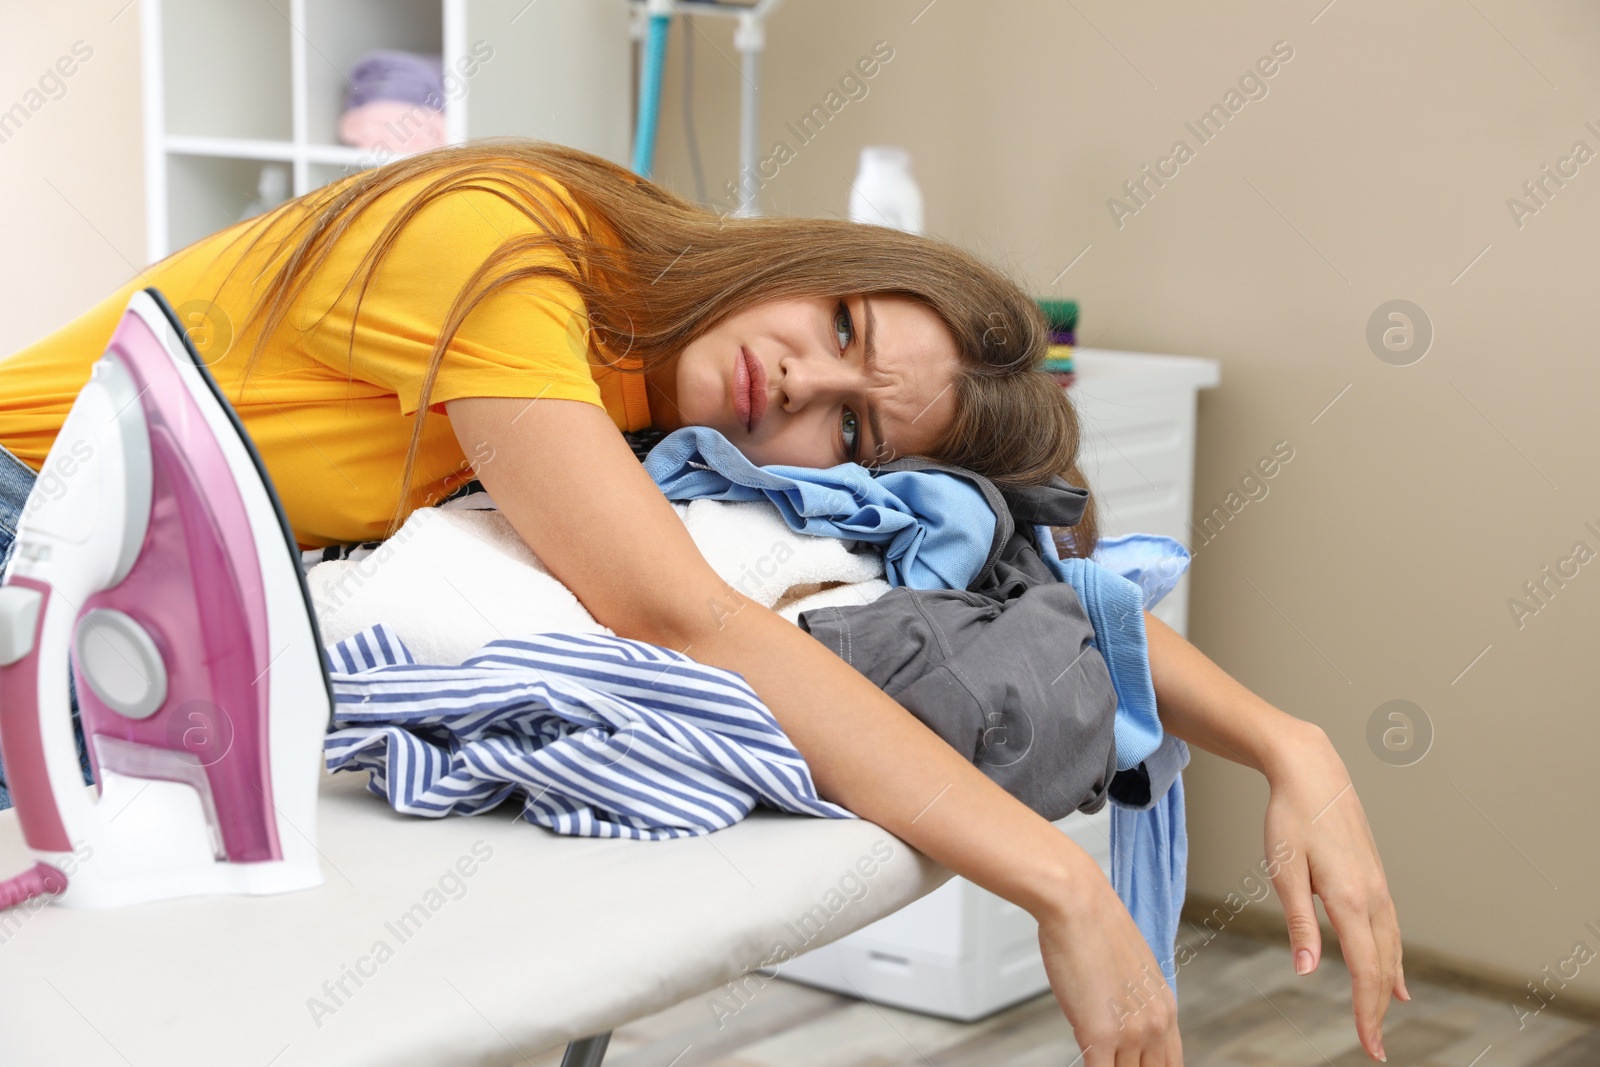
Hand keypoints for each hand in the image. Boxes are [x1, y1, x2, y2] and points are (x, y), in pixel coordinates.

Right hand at [1036, 855, 1183, 1065]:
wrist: (1077, 902)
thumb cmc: (1094, 926)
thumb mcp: (1131, 968)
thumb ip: (1133, 1001)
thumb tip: (1118, 1017)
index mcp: (1166, 1008)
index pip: (1171, 1065)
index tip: (1134, 1066)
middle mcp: (1154, 1024)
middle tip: (1111, 1060)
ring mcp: (1129, 1032)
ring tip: (1095, 1056)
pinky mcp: (1098, 1034)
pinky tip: (1083, 1062)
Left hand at [1263, 723, 1409, 1061]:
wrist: (1313, 771)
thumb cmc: (1290, 817)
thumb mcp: (1284, 869)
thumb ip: (1299, 922)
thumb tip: (1306, 970)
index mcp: (1350, 898)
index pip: (1366, 970)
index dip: (1367, 1011)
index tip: (1369, 1045)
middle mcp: (1373, 896)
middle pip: (1383, 966)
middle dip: (1378, 1009)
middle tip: (1374, 1048)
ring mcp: (1379, 886)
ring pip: (1391, 948)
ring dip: (1388, 986)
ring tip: (1384, 1017)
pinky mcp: (1376, 877)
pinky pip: (1390, 929)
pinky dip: (1394, 958)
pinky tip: (1395, 975)